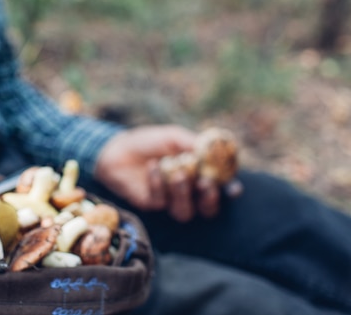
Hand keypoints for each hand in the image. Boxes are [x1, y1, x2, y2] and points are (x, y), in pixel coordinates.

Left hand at [95, 125, 226, 221]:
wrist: (118, 149)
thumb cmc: (149, 142)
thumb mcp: (173, 137)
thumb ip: (193, 144)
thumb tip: (214, 150)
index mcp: (200, 174)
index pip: (222, 188)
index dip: (230, 190)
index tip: (233, 187)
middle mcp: (189, 192)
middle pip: (208, 209)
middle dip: (210, 199)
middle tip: (205, 184)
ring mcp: (170, 202)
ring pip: (186, 212)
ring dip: (183, 193)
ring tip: (176, 173)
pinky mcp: (151, 206)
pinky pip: (160, 202)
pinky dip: (158, 184)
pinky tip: (152, 167)